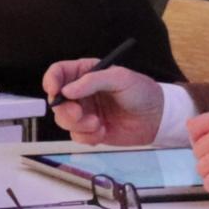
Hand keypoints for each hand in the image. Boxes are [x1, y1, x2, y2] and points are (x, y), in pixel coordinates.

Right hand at [42, 59, 162, 144]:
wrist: (157, 118)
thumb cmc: (141, 91)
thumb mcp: (120, 78)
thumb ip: (93, 81)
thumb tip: (67, 90)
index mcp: (85, 73)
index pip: (58, 72)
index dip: (51, 80)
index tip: (54, 91)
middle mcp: (81, 92)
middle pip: (57, 100)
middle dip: (65, 110)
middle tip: (78, 113)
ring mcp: (84, 112)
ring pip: (64, 120)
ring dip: (78, 125)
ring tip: (97, 124)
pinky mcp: (90, 130)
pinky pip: (76, 136)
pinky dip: (88, 136)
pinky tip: (103, 131)